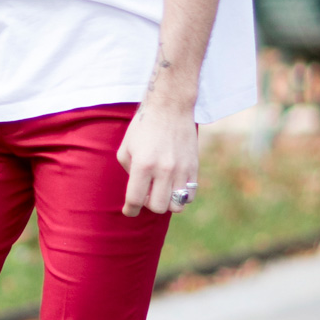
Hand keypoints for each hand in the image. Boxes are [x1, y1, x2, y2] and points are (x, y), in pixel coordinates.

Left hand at [116, 99, 198, 216]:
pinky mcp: (194, 167)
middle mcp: (164, 170)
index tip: (129, 211)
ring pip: (177, 205)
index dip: (130, 210)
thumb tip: (138, 191)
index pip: (136, 199)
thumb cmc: (143, 127)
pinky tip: (173, 186)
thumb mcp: (126, 148)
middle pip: (158, 207)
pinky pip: (190, 195)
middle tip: (146, 194)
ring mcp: (181, 170)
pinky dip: (181, 196)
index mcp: (143, 165)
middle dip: (149, 205)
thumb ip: (129, 172)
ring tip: (161, 191)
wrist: (170, 108)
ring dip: (167, 202)